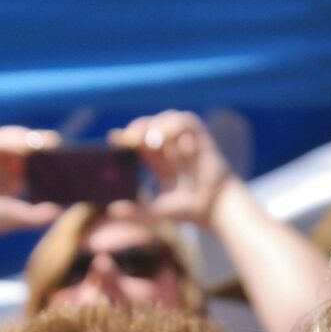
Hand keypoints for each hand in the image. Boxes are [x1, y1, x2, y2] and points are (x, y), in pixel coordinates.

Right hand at [0, 126, 63, 242]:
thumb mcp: (16, 217)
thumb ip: (36, 215)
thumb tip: (59, 212)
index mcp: (11, 170)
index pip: (32, 154)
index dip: (47, 150)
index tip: (65, 151)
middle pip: (22, 143)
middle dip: (39, 141)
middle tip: (57, 143)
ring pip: (7, 138)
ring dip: (25, 137)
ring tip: (42, 142)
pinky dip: (6, 141)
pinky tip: (21, 144)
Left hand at [117, 110, 234, 230]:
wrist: (218, 210)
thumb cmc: (192, 211)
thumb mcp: (159, 212)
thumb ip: (138, 212)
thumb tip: (112, 210)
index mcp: (162, 164)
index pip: (140, 142)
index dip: (126, 138)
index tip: (113, 138)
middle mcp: (173, 150)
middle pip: (151, 126)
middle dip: (138, 128)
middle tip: (127, 138)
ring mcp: (188, 143)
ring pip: (168, 119)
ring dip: (154, 124)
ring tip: (144, 138)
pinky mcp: (202, 140)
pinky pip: (188, 123)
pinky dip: (174, 125)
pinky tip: (162, 136)